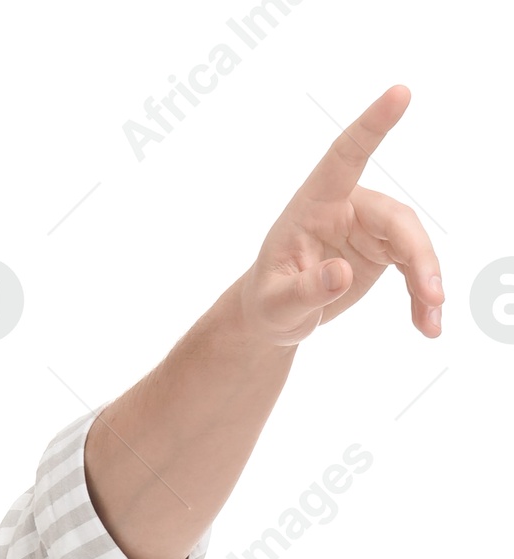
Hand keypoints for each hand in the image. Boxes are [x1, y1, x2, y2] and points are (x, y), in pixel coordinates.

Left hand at [242, 85, 442, 347]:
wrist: (274, 318)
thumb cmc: (267, 303)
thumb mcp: (275, 304)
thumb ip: (303, 290)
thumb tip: (338, 274)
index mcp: (314, 204)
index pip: (345, 156)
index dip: (372, 125)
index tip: (400, 93)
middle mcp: (346, 207)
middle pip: (395, 218)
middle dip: (418, 256)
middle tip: (432, 296)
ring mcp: (367, 228)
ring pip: (411, 242)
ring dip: (425, 280)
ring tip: (431, 323)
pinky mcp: (381, 250)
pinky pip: (411, 266)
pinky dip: (421, 294)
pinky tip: (425, 324)